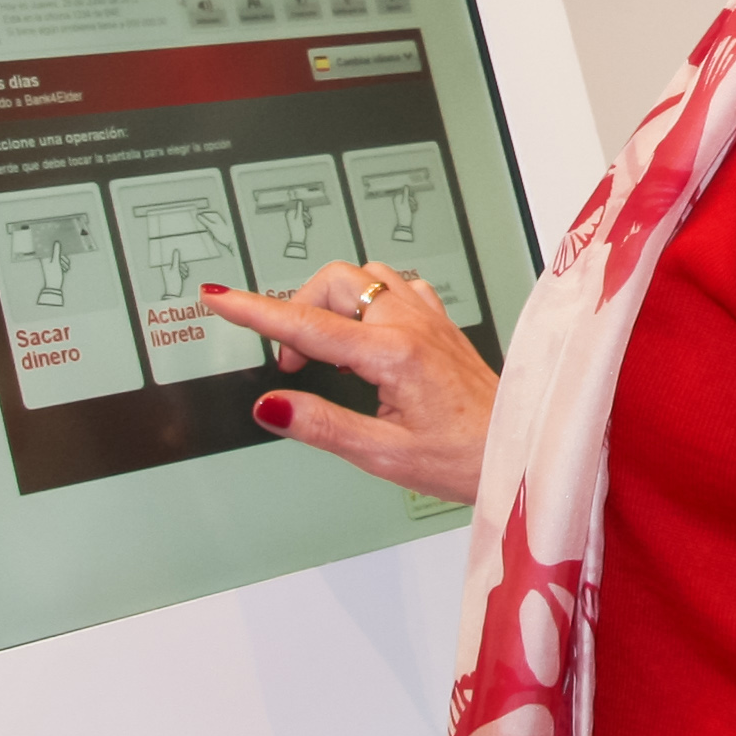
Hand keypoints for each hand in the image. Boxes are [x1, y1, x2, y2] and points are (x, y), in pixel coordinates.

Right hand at [200, 262, 497, 503]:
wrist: (517, 447)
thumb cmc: (463, 457)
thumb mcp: (384, 455)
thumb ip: (322, 426)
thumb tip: (271, 406)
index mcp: (394, 354)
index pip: (306, 325)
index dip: (254, 311)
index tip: (218, 295)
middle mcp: (412, 324)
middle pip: (332, 284)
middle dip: (297, 311)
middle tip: (293, 363)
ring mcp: (429, 317)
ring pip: (362, 278)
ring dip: (331, 303)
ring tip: (327, 351)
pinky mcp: (440, 321)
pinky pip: (394, 286)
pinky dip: (366, 302)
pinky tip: (366, 336)